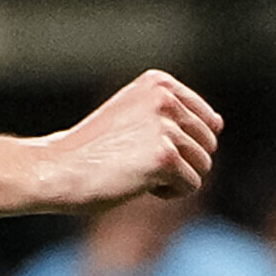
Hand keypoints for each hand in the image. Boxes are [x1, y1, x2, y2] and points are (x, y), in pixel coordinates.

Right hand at [41, 70, 221, 211]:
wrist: (56, 169)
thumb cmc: (93, 150)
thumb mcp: (133, 117)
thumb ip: (175, 114)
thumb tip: (219, 123)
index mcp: (158, 82)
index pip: (207, 120)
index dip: (180, 142)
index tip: (141, 143)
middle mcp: (164, 98)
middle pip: (208, 143)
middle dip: (180, 160)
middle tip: (135, 160)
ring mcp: (165, 127)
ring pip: (202, 166)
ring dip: (173, 177)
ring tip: (134, 170)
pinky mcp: (164, 158)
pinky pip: (190, 185)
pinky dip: (167, 193)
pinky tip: (135, 182)